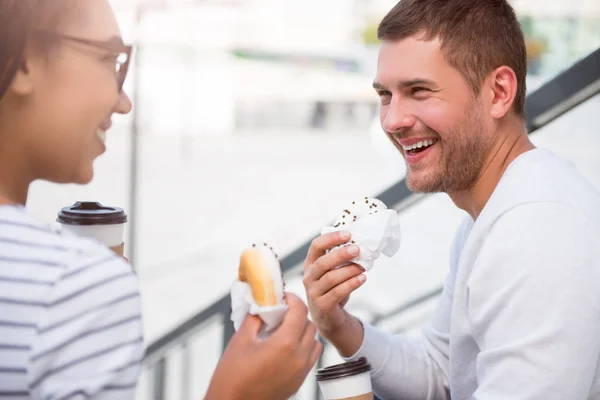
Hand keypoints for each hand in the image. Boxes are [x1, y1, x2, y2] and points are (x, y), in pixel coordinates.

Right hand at [205, 293, 322, 399]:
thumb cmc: (232, 373)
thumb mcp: (242, 338)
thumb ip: (256, 317)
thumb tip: (263, 303)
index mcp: (285, 343)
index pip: (300, 311)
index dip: (293, 299)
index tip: (284, 296)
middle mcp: (298, 357)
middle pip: (310, 325)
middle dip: (298, 314)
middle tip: (282, 311)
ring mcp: (301, 371)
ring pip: (314, 342)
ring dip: (304, 332)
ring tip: (285, 330)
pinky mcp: (299, 382)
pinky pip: (310, 358)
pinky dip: (304, 348)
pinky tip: (286, 347)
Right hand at [303, 231, 365, 344]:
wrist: (329, 317)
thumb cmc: (332, 289)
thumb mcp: (333, 271)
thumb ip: (341, 259)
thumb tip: (361, 243)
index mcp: (311, 264)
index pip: (316, 246)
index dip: (331, 238)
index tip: (348, 234)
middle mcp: (309, 277)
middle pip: (323, 262)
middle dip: (341, 254)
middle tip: (357, 249)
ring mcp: (314, 292)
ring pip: (331, 278)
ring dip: (349, 270)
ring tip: (364, 267)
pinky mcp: (322, 306)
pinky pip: (337, 292)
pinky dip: (351, 284)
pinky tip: (362, 278)